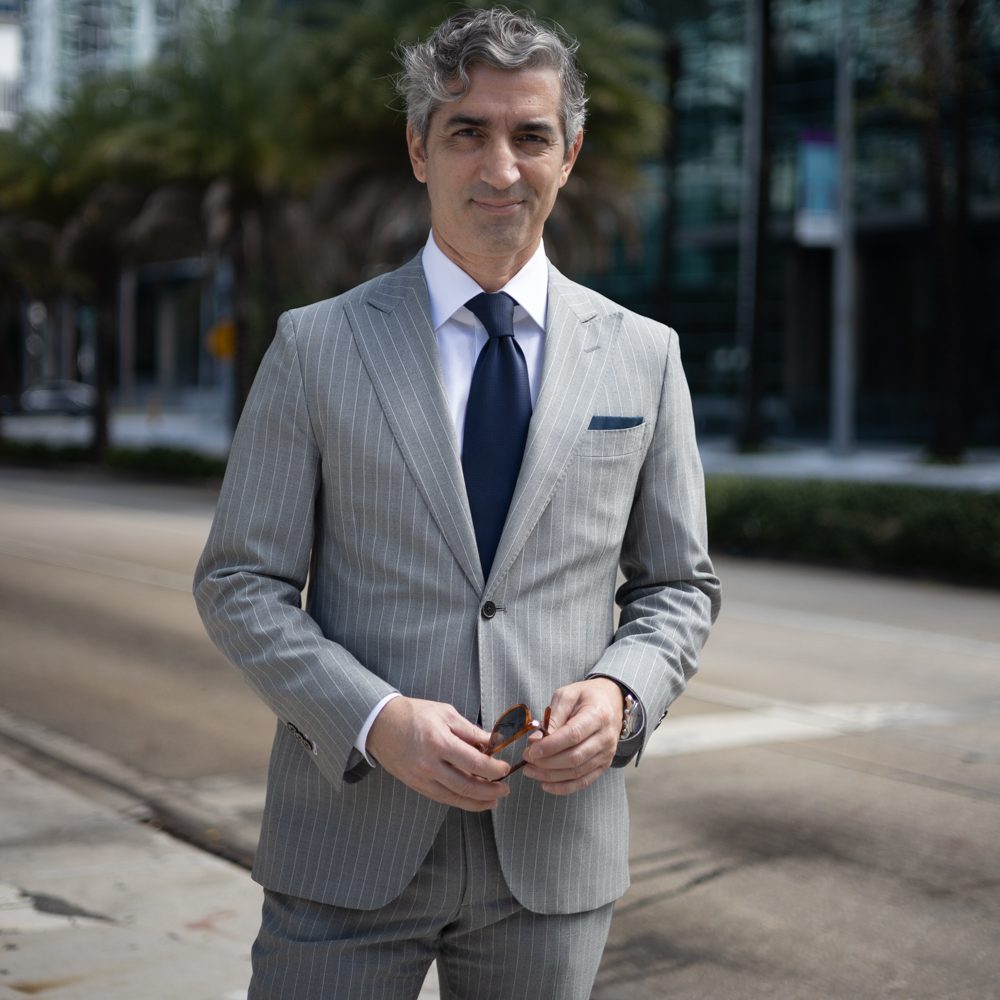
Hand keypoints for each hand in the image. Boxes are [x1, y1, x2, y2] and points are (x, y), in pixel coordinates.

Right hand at [366, 696, 510, 809]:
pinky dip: (460, 801)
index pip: (473, 762)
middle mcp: (430, 764)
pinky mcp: (416, 785)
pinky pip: (442, 798)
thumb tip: (493, 743)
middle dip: (490, 791)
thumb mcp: (446, 713)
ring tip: (494, 800)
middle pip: (466, 785)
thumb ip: (470, 731)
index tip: (505, 768)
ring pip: (455, 797)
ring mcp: (421, 778)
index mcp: (439, 742)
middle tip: (505, 789)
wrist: (381, 724)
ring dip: (478, 802)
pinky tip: (473, 800)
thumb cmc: (415, 714)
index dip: (493, 769)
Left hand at [521, 678, 623, 795]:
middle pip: (574, 758)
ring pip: (576, 773)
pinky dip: (563, 787)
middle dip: (546, 762)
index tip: (531, 750)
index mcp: (597, 715)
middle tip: (526, 758)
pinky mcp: (604, 765)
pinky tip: (545, 784)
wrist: (612, 703)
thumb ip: (553, 716)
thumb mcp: (568, 695)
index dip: (550, 746)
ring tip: (530, 770)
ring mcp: (606, 754)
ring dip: (550, 776)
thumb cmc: (586, 697)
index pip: (573, 735)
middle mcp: (605, 738)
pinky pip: (583, 782)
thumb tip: (537, 740)